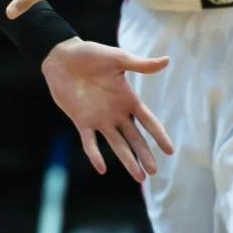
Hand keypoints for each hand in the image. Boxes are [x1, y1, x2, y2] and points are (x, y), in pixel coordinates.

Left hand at [41, 39, 173, 180]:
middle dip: (144, 155)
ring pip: (117, 144)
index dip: (159, 135)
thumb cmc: (91, 54)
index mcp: (128, 98)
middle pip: (135, 138)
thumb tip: (167, 60)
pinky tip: (102, 168)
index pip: (148, 121)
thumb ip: (140, 65)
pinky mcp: (81, 121)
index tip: (170, 151)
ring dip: (127, 160)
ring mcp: (99, 119)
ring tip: (139, 177)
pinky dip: (95, 155)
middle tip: (154, 172)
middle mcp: (116, 112)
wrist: (62, 57)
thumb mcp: (118, 59)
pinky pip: (89, 142)